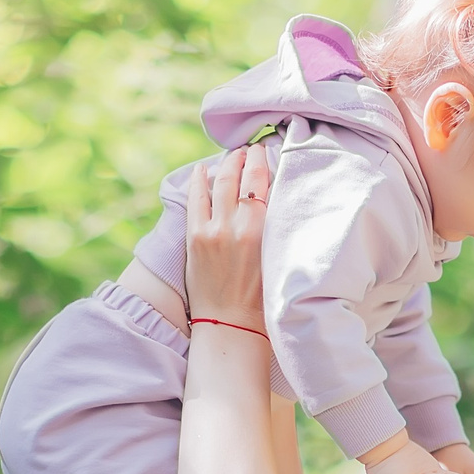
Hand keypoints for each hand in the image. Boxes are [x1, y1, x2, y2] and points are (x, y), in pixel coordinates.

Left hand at [184, 147, 269, 331]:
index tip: (265, 151)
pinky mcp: (195, 237)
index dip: (263, 162)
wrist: (232, 324)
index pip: (263, 182)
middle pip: (241, 177)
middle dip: (245, 157)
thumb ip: (273, 227)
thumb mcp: (278, 257)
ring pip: (220, 183)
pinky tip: (202, 170)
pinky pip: (196, 199)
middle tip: (250, 149)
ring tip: (231, 156)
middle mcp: (238, 226)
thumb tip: (271, 197)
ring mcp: (213, 230)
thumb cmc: (262, 297)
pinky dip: (199, 180)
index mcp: (263, 231)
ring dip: (225, 165)